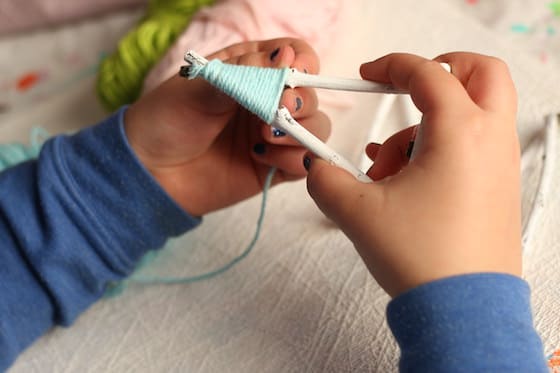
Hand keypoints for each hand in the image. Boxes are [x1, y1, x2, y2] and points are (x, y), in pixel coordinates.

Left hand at [125, 38, 329, 215]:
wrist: (149, 172)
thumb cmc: (166, 120)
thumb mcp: (198, 87)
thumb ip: (243, 74)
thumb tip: (284, 58)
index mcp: (251, 68)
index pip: (295, 54)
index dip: (302, 60)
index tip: (294, 71)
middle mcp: (267, 99)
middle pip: (310, 92)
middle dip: (301, 101)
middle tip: (277, 111)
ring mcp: (273, 134)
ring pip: (315, 127)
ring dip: (301, 131)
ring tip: (267, 137)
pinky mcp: (273, 165)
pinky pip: (303, 161)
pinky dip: (295, 159)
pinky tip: (263, 158)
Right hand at [305, 52, 519, 296]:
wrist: (462, 311)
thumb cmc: (423, 259)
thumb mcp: (357, 213)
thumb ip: (325, 180)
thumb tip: (315, 168)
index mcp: (460, 133)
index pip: (428, 73)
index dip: (392, 65)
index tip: (369, 74)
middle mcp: (490, 141)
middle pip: (480, 74)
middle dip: (440, 72)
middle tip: (407, 90)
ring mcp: (501, 165)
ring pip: (471, 114)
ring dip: (426, 127)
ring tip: (388, 173)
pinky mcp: (498, 188)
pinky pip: (473, 146)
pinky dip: (441, 148)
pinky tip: (406, 182)